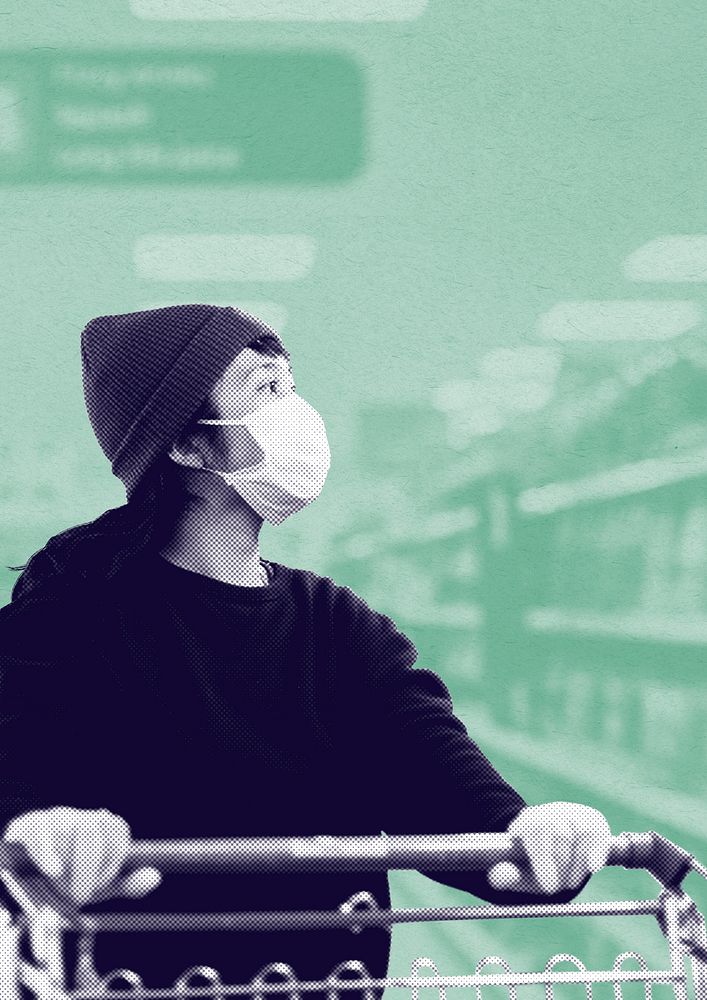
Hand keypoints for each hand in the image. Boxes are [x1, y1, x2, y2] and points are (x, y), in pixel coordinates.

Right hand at [3, 807, 161, 907]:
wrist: (19, 876)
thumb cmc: (62, 879)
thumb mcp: (95, 886)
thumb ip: (125, 884)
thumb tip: (155, 877)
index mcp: (100, 828)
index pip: (117, 833)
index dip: (111, 863)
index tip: (99, 886)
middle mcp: (79, 818)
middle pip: (96, 829)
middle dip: (89, 868)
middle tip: (78, 894)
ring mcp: (54, 818)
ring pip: (72, 830)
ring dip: (68, 865)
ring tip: (59, 886)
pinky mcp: (29, 826)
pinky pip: (43, 833)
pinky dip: (49, 853)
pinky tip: (52, 871)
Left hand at [488, 802, 610, 895]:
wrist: (550, 848)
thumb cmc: (532, 862)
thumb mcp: (516, 870)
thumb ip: (505, 875)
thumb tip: (496, 877)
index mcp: (527, 821)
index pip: (536, 832)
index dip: (544, 860)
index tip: (548, 887)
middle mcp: (550, 812)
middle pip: (561, 833)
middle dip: (561, 866)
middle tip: (559, 887)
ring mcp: (572, 813)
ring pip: (582, 832)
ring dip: (578, 864)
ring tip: (570, 880)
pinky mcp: (592, 820)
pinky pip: (598, 832)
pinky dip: (597, 850)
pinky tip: (592, 867)